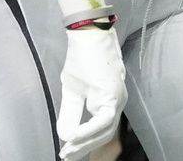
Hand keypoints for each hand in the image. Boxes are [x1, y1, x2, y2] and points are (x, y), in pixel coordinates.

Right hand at [58, 26, 126, 159]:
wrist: (88, 34)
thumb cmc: (82, 58)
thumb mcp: (72, 91)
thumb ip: (71, 113)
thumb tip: (65, 136)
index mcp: (109, 102)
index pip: (100, 131)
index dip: (83, 144)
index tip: (67, 153)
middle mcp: (117, 103)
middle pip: (104, 135)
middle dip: (84, 148)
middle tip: (66, 156)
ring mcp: (117, 99)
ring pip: (105, 130)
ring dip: (85, 143)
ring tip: (68, 150)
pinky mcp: (112, 93)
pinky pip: (102, 119)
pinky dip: (88, 130)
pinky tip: (73, 137)